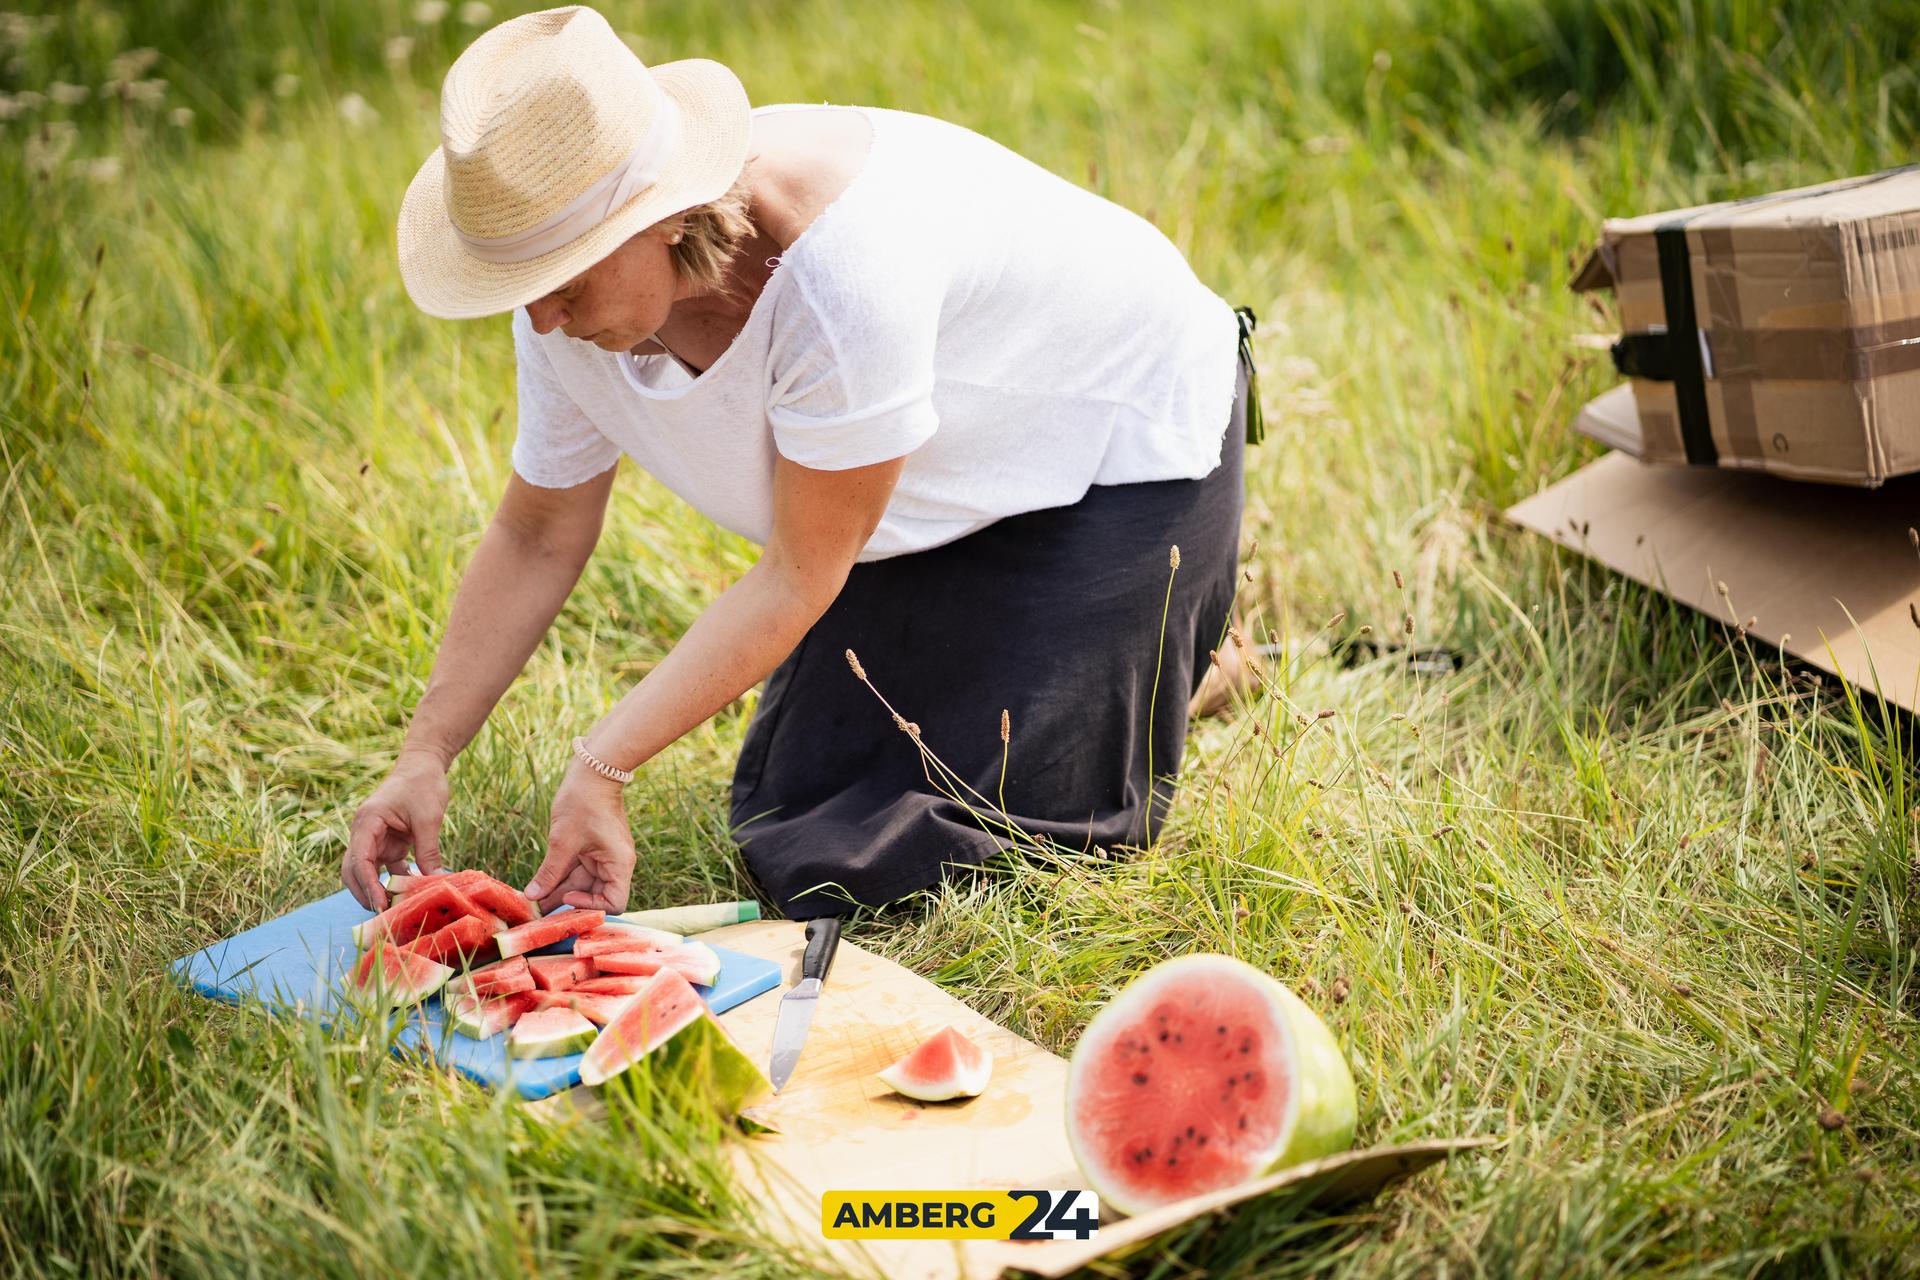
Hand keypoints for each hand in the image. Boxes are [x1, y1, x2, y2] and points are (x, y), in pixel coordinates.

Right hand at [341, 749, 451, 910]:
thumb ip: (428, 850)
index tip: (380, 905)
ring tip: (397, 909)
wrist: (425, 763)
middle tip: (385, 915)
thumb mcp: (428, 817)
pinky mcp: (389, 843)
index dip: (368, 886)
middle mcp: (365, 832)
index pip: (360, 860)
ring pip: (369, 872)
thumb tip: (436, 881)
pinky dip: (397, 881)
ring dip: (380, 890)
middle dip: (366, 893)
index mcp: (367, 822)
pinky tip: (412, 894)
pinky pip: (388, 868)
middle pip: (355, 871)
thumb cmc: (423, 783)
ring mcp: (376, 839)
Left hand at [524, 758, 634, 912]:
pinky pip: (577, 871)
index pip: (614, 903)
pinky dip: (561, 878)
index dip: (591, 906)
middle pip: (595, 895)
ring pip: (582, 884)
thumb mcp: (562, 841)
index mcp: (619, 864)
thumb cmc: (583, 802)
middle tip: (540, 911)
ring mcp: (604, 856)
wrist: (592, 771)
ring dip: (560, 892)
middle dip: (568, 903)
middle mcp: (615, 864)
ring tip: (534, 902)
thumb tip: (532, 897)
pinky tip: (540, 885)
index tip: (567, 895)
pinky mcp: (592, 850)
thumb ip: (549, 873)